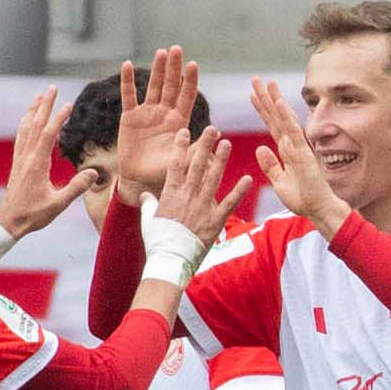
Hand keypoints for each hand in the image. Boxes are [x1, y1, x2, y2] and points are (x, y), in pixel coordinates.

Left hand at [0, 85, 102, 246]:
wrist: (9, 222)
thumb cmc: (33, 215)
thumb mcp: (58, 204)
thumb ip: (76, 187)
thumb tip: (93, 173)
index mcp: (37, 164)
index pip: (48, 134)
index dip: (58, 118)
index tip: (68, 104)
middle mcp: (26, 157)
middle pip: (36, 124)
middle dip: (44, 105)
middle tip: (51, 87)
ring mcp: (20, 159)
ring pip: (26, 128)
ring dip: (33, 111)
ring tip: (39, 96)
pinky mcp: (17, 163)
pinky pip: (21, 137)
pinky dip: (25, 124)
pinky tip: (27, 119)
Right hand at [111, 47, 199, 197]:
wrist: (139, 178)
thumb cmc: (164, 172)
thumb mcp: (182, 160)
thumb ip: (197, 147)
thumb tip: (217, 133)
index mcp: (179, 121)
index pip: (186, 96)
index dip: (189, 80)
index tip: (193, 64)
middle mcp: (165, 113)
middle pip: (170, 86)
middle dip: (174, 68)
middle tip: (177, 49)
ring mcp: (147, 113)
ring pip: (152, 86)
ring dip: (156, 69)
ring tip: (161, 52)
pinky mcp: (129, 117)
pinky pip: (128, 96)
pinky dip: (127, 81)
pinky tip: (127, 65)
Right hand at [151, 127, 253, 241]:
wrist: (169, 260)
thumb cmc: (157, 241)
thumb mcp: (148, 220)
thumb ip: (148, 204)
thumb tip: (142, 195)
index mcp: (170, 194)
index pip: (175, 164)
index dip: (181, 146)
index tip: (185, 131)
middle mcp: (187, 196)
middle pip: (196, 165)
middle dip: (204, 145)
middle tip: (212, 129)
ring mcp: (202, 207)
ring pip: (213, 178)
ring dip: (221, 160)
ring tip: (228, 144)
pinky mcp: (215, 221)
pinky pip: (229, 203)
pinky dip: (239, 191)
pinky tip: (248, 178)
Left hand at [248, 77, 348, 234]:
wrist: (318, 209)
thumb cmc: (303, 199)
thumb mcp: (279, 182)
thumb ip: (270, 165)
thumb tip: (259, 148)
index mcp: (286, 150)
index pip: (272, 125)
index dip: (262, 109)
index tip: (252, 95)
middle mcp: (292, 144)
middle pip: (276, 116)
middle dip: (266, 98)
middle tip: (256, 79)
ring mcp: (298, 146)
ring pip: (284, 118)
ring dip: (276, 100)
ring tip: (267, 83)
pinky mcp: (303, 152)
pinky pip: (292, 130)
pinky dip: (286, 116)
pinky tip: (279, 102)